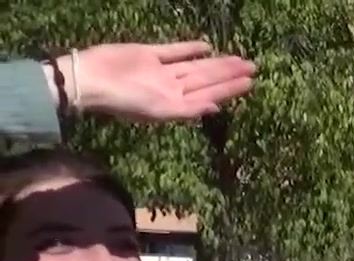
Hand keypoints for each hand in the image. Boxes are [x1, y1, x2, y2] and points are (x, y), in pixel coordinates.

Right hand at [46, 41, 255, 121]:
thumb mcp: (160, 111)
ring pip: (195, 66)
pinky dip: (190, 49)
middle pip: (206, 79)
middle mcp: (171, 88)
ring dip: (216, 62)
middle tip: (253, 67)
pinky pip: (174, 51)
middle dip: (229, 74)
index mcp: (175, 103)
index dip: (229, 88)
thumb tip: (215, 108)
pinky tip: (207, 47)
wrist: (91, 78)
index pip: (209, 93)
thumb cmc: (124, 99)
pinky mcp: (148, 54)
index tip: (250, 83)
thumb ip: (188, 110)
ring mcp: (160, 71)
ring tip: (238, 58)